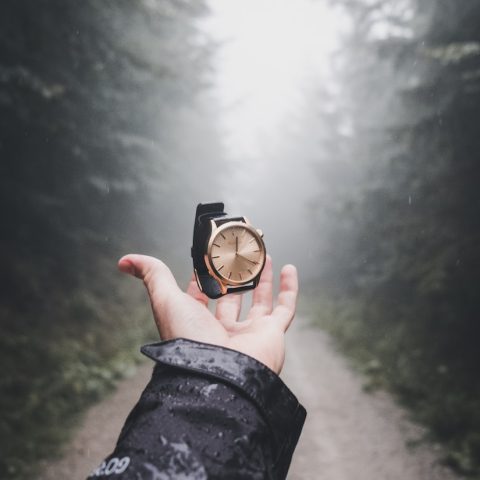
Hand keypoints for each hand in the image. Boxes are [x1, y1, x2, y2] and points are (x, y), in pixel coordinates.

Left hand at [117, 254, 297, 373]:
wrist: (219, 373)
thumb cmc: (189, 340)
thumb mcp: (166, 299)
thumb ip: (151, 275)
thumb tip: (126, 260)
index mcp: (198, 321)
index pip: (201, 293)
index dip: (203, 274)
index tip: (208, 256)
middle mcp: (223, 328)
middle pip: (232, 296)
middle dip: (236, 275)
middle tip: (241, 254)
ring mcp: (249, 331)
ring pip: (260, 300)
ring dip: (263, 278)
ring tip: (264, 256)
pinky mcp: (272, 334)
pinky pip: (286, 308)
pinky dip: (290, 288)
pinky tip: (289, 268)